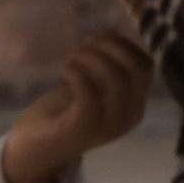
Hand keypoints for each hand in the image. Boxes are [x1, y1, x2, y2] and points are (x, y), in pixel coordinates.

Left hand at [0, 33, 151, 182]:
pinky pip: (91, 97)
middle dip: (109, 47)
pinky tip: (64, 70)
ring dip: (91, 58)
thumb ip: (105, 66)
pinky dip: (77, 74)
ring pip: (118, 80)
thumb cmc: (65, 110)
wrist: (36, 146)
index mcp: (134, 103)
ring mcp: (109, 125)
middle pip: (137, 69)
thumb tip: (109, 36)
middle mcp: (129, 116)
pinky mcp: (83, 129)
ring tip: (71, 59)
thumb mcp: (91, 85)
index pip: (147, 65)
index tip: (96, 38)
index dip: (123, 43)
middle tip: (82, 48)